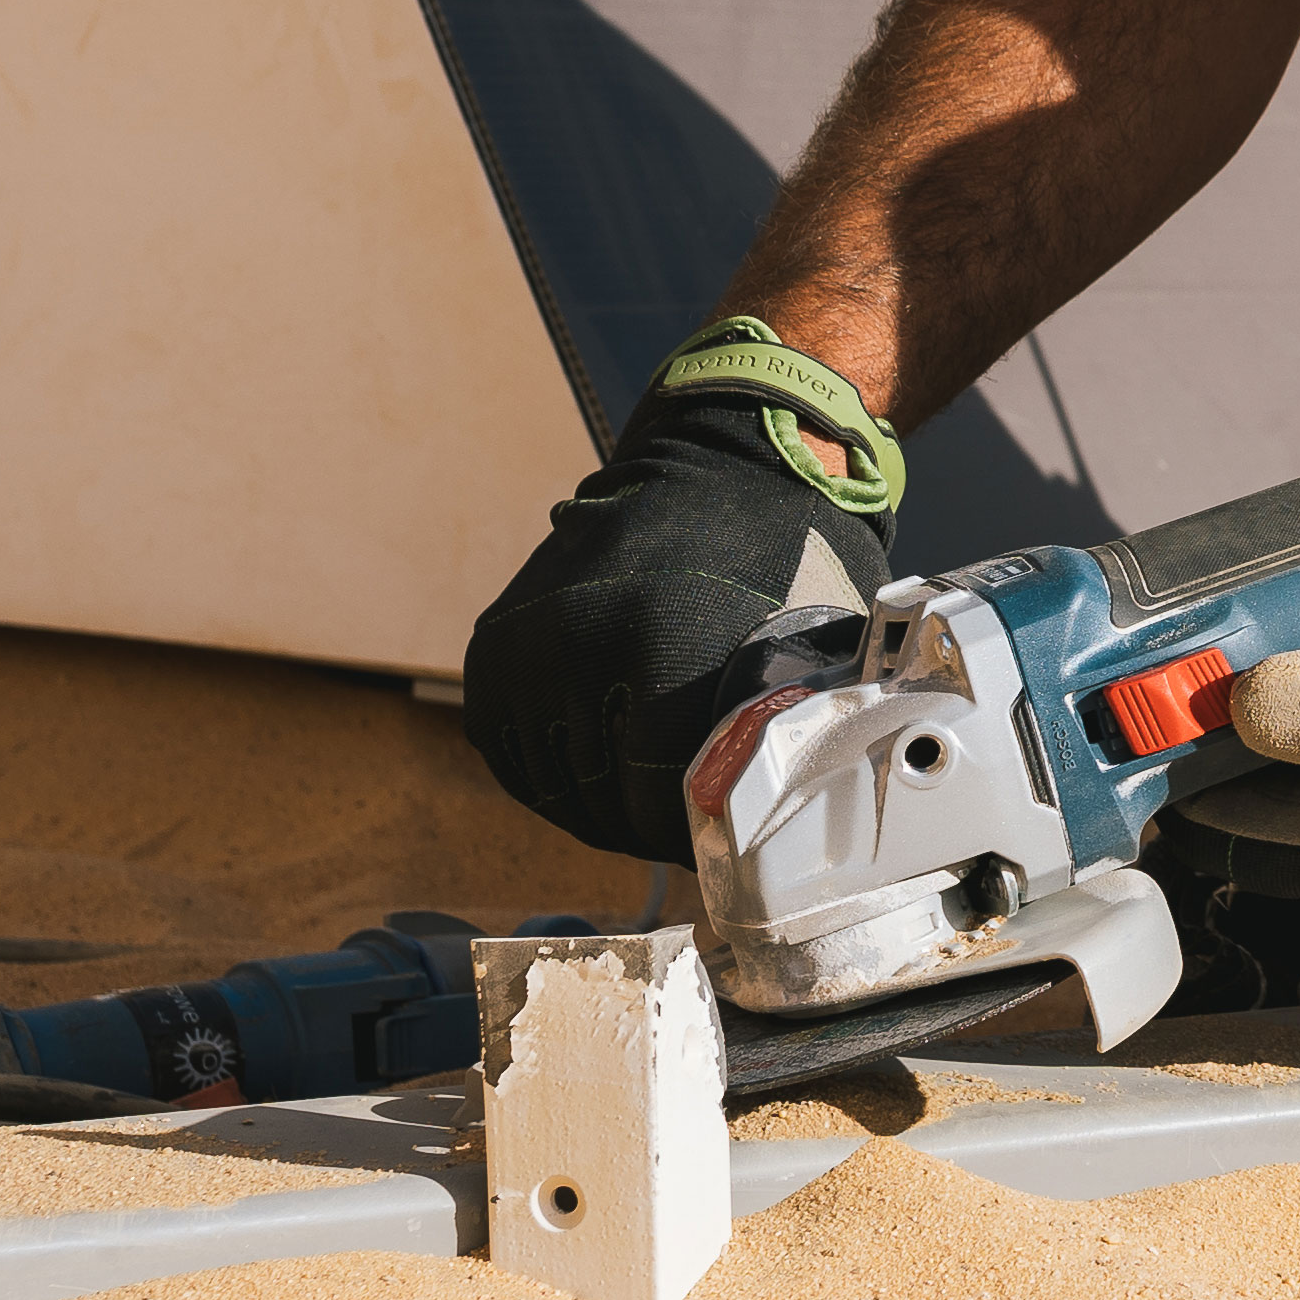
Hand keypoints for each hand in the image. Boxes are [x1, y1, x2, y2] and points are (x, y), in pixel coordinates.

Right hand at [459, 327, 899, 860]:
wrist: (727, 457)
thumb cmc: (787, 554)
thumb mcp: (802, 644)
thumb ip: (774, 734)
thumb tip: (775, 831)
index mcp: (658, 646)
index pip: (651, 800)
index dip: (690, 834)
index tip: (716, 843)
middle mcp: (577, 641)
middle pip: (595, 799)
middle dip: (643, 829)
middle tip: (681, 830)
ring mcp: (527, 638)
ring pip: (545, 780)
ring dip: (591, 807)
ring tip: (641, 806)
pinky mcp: (496, 639)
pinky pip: (504, 744)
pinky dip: (545, 769)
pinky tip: (594, 771)